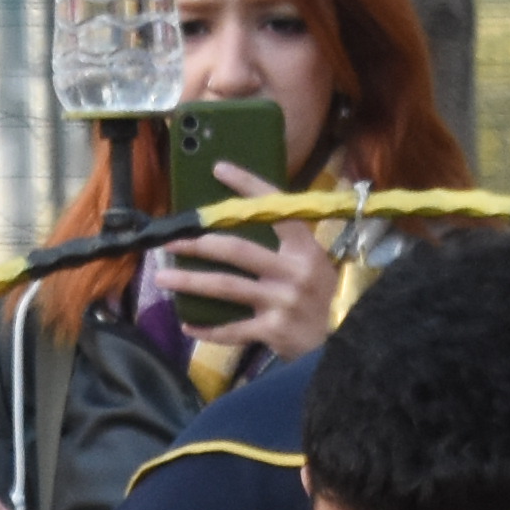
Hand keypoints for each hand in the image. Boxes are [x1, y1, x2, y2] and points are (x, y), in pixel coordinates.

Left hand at [157, 204, 338, 368]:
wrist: (346, 341)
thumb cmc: (324, 297)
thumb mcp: (314, 263)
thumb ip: (287, 244)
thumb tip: (245, 219)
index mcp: (304, 248)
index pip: (274, 207)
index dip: (246, 186)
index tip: (219, 169)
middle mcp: (293, 272)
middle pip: (236, 250)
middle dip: (198, 244)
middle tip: (170, 241)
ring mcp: (282, 302)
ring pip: (226, 287)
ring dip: (190, 281)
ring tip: (162, 277)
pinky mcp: (273, 331)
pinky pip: (232, 330)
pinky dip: (207, 330)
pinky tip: (187, 324)